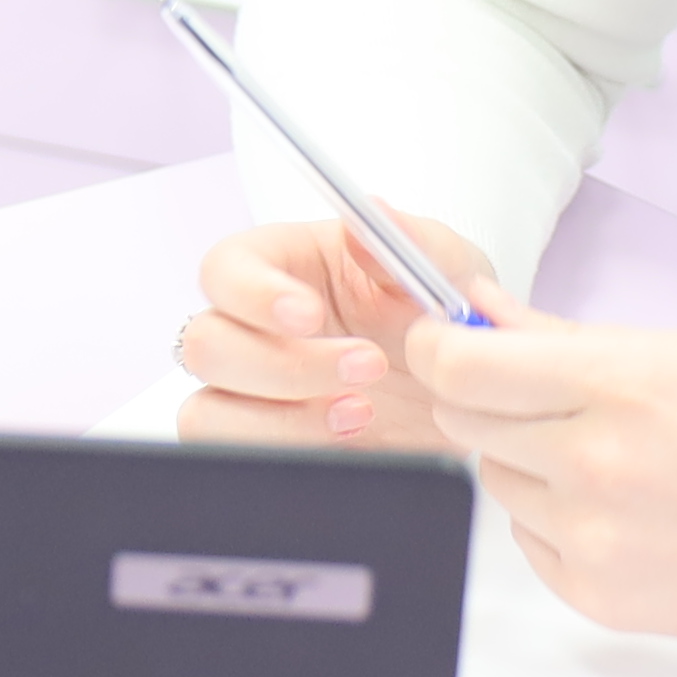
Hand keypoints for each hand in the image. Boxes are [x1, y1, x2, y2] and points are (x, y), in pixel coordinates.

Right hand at [170, 205, 503, 447]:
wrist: (471, 399)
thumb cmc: (444, 318)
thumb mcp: (451, 269)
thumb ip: (412, 241)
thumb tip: (372, 214)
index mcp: (282, 268)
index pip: (224, 269)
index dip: (252, 293)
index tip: (309, 314)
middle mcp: (253, 331)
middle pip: (205, 345)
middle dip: (284, 366)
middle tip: (369, 368)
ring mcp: (253, 397)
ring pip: (206, 413)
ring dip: (281, 421)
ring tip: (362, 415)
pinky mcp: (269, 448)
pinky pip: (233, 461)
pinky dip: (287, 458)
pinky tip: (348, 445)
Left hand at [397, 282, 676, 650]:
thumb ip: (567, 336)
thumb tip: (483, 311)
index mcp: (615, 386)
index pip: (460, 364)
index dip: (436, 347)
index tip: (443, 342)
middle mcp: (591, 463)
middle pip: (461, 420)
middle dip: (484, 399)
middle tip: (540, 399)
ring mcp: (590, 535)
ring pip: (496, 480)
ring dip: (527, 462)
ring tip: (611, 461)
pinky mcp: (595, 594)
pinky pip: (529, 541)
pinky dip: (556, 522)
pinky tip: (624, 512)